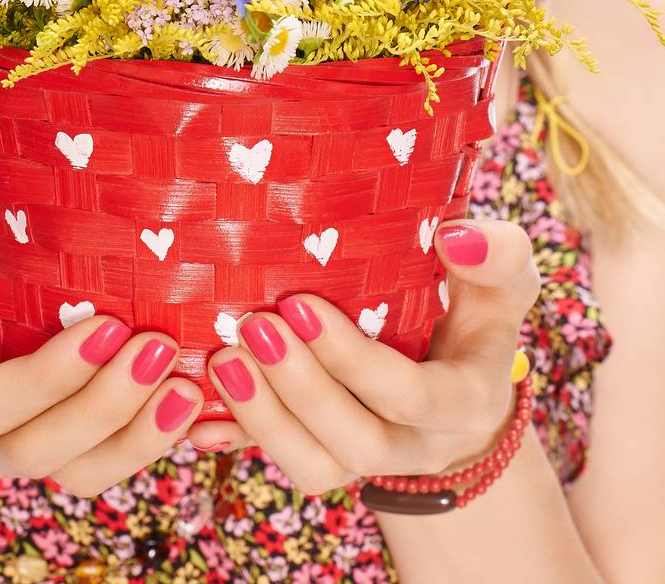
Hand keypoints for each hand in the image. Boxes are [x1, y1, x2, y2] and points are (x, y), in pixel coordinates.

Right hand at [0, 246, 204, 497]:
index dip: (49, 376)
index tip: (106, 324)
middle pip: (37, 449)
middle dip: (104, 405)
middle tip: (157, 348)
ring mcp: (15, 453)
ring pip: (77, 473)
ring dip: (136, 436)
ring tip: (185, 389)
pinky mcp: (57, 452)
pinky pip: (101, 466)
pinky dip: (148, 442)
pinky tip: (187, 407)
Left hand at [196, 218, 539, 495]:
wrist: (463, 368)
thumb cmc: (478, 305)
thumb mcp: (502, 279)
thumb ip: (497, 255)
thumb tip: (454, 236)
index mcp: (463, 399)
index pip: (408, 396)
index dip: (350, 359)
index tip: (299, 302)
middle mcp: (417, 443)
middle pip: (355, 441)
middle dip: (299, 388)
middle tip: (251, 326)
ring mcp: (369, 455)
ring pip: (315, 466)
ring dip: (263, 418)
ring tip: (222, 360)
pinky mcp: (327, 452)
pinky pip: (284, 461)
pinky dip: (240, 441)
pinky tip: (199, 417)